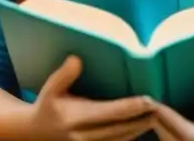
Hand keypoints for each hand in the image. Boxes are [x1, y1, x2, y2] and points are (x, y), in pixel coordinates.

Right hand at [29, 55, 155, 140]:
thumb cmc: (46, 106)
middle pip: (118, 129)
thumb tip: (76, 59)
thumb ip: (64, 75)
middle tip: (159, 108)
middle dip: (140, 119)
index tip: (147, 100)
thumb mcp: (50, 88)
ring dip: (138, 130)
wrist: (34, 133)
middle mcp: (83, 135)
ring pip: (119, 140)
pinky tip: (140, 130)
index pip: (109, 113)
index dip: (129, 107)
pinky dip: (128, 138)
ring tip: (155, 118)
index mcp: (75, 118)